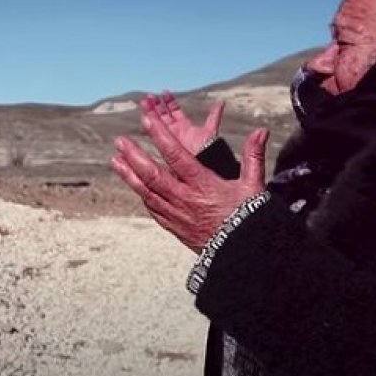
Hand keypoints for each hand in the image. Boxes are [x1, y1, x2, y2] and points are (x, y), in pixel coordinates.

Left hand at [112, 100, 268, 251]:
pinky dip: (142, 195)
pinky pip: (153, 209)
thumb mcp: (253, 186)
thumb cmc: (248, 217)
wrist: (242, 254)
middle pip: (154, 175)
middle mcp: (186, 199)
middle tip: (120, 141)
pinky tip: (133, 184)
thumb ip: (253, 156)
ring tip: (115, 160)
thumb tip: (260, 131)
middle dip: (135, 156)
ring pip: (147, 192)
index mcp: (204, 185)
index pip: (177, 156)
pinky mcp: (174, 227)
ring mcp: (177, 215)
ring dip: (130, 175)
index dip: (160, 137)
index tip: (146, 121)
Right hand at [143, 91, 224, 154]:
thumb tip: (221, 102)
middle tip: (149, 96)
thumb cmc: (207, 148)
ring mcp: (167, 137)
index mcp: (183, 126)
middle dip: (155, 105)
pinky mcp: (163, 143)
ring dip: (150, 111)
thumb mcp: (210, 129)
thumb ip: (214, 115)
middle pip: (162, 115)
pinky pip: (154, 132)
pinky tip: (144, 117)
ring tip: (144, 102)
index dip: (169, 101)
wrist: (201, 163)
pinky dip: (149, 124)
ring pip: (156, 121)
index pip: (174, 110)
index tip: (164, 92)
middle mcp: (174, 131)